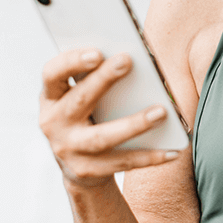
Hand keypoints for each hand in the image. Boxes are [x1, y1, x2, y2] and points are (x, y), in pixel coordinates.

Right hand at [38, 48, 181, 189]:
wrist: (78, 166)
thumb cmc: (87, 116)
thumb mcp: (79, 95)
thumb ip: (94, 77)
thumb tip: (130, 58)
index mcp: (51, 97)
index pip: (52, 74)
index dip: (71, 62)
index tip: (97, 52)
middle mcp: (53, 123)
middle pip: (79, 100)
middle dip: (103, 80)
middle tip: (127, 61)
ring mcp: (68, 150)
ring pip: (102, 137)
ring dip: (133, 124)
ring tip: (161, 112)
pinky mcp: (87, 171)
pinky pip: (121, 162)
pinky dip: (149, 156)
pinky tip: (171, 150)